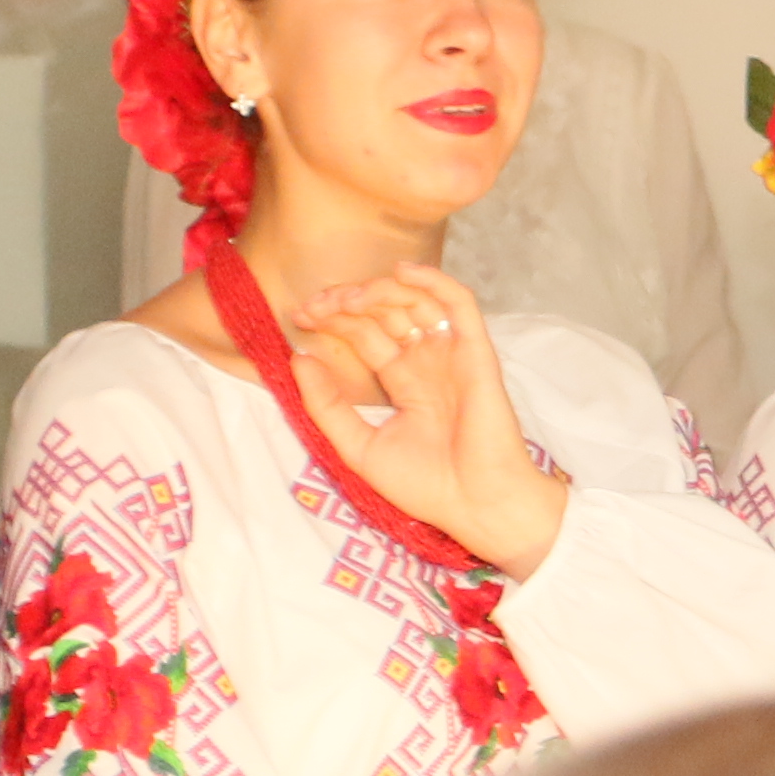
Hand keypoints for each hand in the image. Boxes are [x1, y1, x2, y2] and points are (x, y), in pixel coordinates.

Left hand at [278, 264, 570, 575]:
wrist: (476, 504)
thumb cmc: (426, 486)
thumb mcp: (359, 446)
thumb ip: (327, 405)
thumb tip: (298, 357)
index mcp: (406, 383)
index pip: (367, 336)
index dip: (334, 321)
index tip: (300, 317)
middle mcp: (429, 362)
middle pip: (386, 314)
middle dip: (348, 303)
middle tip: (316, 306)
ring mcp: (452, 354)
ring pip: (417, 301)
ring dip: (380, 290)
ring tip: (348, 297)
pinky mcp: (476, 352)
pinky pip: (459, 304)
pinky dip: (434, 281)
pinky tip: (401, 271)